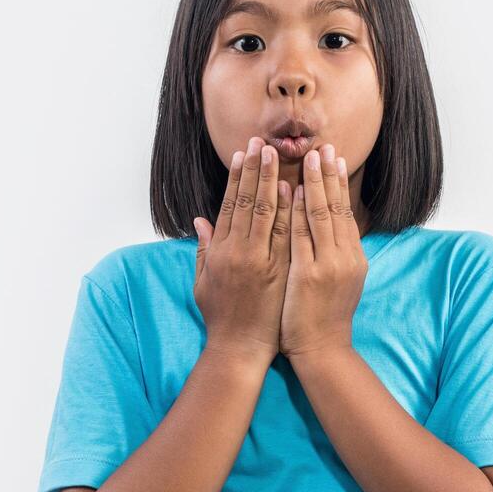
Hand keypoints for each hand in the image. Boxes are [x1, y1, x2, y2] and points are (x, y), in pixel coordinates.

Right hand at [193, 136, 293, 362]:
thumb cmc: (221, 316)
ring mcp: (260, 260)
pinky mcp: (279, 271)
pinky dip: (288, 210)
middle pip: (247, 201)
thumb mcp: (203, 282)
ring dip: (272, 181)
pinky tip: (292, 189)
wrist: (241, 348)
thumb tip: (199, 221)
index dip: (236, 178)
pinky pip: (286, 234)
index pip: (229, 205)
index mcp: (219, 251)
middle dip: (255, 170)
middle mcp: (237, 251)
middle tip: (261, 143)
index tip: (242, 154)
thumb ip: (203, 249)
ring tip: (278, 155)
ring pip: (266, 212)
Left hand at [280, 143, 366, 358]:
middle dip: (328, 175)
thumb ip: (335, 253)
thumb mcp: (339, 282)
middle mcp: (345, 256)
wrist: (323, 351)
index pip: (345, 211)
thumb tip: (336, 230)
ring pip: (321, 215)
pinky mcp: (308, 275)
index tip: (334, 157)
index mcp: (352, 256)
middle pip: (337, 207)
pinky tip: (293, 191)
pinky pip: (301, 236)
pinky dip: (297, 212)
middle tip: (323, 146)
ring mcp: (328, 265)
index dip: (338, 184)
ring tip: (309, 157)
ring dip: (314, 184)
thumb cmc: (324, 318)